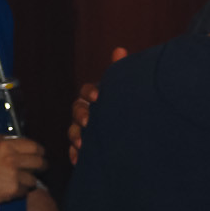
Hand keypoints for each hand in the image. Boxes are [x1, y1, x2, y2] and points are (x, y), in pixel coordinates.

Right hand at [0, 135, 46, 202]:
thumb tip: (13, 139)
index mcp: (5, 146)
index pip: (34, 146)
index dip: (39, 151)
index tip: (40, 154)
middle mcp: (13, 160)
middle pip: (39, 163)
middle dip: (40, 165)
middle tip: (37, 168)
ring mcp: (14, 176)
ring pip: (33, 179)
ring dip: (28, 180)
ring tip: (19, 180)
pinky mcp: (13, 190)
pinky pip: (24, 191)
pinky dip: (20, 191)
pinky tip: (10, 188)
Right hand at [66, 46, 127, 165]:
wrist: (136, 137)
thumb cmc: (128, 107)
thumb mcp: (127, 90)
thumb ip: (121, 71)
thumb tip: (119, 50)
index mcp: (96, 97)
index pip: (86, 91)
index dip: (90, 92)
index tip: (98, 96)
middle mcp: (87, 112)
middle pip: (77, 110)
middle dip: (81, 115)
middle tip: (88, 122)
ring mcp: (84, 130)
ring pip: (73, 130)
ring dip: (75, 136)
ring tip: (82, 144)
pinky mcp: (86, 148)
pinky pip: (75, 150)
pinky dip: (76, 155)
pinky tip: (79, 160)